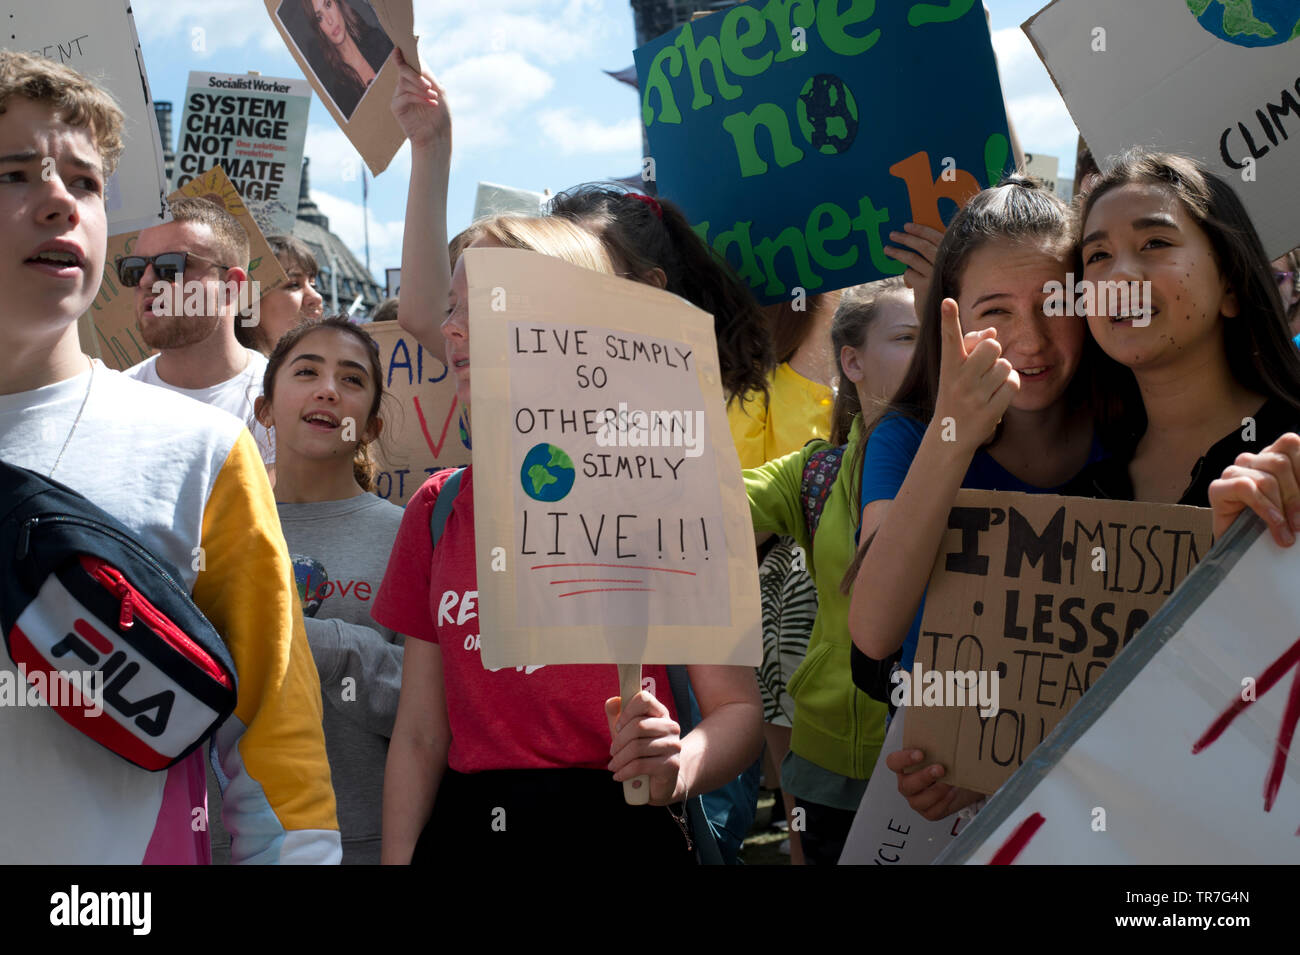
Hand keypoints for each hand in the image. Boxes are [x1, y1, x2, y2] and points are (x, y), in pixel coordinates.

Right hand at [390, 48, 449, 151]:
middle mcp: (405, 85)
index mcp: (416, 79)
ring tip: (434, 99)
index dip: (403, 53)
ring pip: (405, 83)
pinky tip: (431, 104)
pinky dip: (419, 99)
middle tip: (429, 86)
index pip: (407, 62)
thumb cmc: (440, 114)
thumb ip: (427, 75)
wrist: (438, 136)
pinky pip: (405, 96)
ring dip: (421, 90)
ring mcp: (399, 95)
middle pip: (404, 70)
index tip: (400, 47)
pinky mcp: (396, 106)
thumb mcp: (439, 90)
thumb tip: (416, 62)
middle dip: (416, 76)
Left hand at [605, 690, 682, 805]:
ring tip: (614, 766)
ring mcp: (673, 745)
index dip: (626, 711)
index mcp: (660, 714)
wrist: (661, 782)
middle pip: (638, 725)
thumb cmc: (641, 753)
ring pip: (637, 747)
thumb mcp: (625, 733)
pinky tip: (618, 775)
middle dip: (619, 741)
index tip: (618, 726)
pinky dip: (624, 771)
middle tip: (612, 752)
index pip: (644, 699)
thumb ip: (617, 715)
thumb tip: (613, 701)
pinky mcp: (672, 765)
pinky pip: (640, 765)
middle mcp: (671, 726)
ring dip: (619, 759)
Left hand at [883, 222, 943, 320]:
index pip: (936, 237)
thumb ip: (933, 260)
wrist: (946, 318)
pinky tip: (908, 283)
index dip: (921, 230)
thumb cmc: (943, 292)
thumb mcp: (942, 274)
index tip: (907, 226)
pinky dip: (906, 275)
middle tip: (893, 234)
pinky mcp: (925, 287)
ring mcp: (936, 275)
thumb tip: (912, 244)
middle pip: (922, 246)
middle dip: (906, 238)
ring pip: (912, 258)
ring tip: (887, 249)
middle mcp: (945, 264)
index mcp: (952, 257)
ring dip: (898, 253)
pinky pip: (909, 273)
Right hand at [885, 748, 982, 820]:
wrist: (961, 782)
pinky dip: (943, 803)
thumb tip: (946, 717)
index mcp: (904, 767)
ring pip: (918, 802)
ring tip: (950, 783)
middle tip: (940, 769)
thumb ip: (937, 739)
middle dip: (923, 777)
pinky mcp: (929, 812)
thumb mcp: (941, 750)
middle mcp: (907, 784)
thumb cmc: (946, 763)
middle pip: (905, 785)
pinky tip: (952, 793)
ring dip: (935, 792)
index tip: (920, 753)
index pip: (893, 762)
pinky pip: (932, 812)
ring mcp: (916, 800)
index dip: (904, 759)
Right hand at [931, 298, 1019, 451]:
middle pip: (992, 345)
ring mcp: (974, 397)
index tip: (947, 301)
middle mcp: (959, 380)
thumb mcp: (956, 372)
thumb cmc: (955, 395)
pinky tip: (997, 396)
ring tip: (988, 386)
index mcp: (948, 367)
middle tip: (984, 368)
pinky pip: (1013, 383)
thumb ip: (972, 348)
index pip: (950, 338)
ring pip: (1006, 365)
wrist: (949, 436)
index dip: (949, 319)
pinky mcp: (989, 411)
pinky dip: (1009, 386)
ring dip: (1003, 372)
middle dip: (994, 352)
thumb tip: (992, 331)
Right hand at [1208, 433, 1299, 545]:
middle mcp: (1252, 461)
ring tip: (1286, 533)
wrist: (1245, 553)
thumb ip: (1297, 493)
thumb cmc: (1273, 528)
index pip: (1290, 443)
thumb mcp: (1293, 505)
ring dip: (1281, 508)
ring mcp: (1233, 473)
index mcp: (1273, 457)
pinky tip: (1273, 524)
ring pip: (1265, 478)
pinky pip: (1245, 487)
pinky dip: (1264, 508)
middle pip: (1280, 462)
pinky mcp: (1218, 488)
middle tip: (1299, 524)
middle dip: (1294, 497)